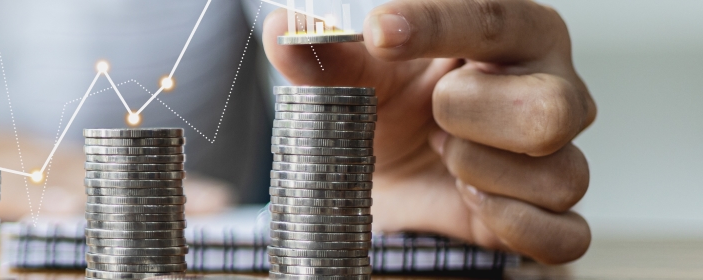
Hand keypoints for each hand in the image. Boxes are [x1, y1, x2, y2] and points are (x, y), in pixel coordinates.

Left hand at [261, 0, 594, 263]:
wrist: (388, 178)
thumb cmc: (385, 108)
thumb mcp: (347, 77)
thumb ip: (320, 51)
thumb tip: (282, 27)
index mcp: (512, 34)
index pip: (493, 17)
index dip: (436, 24)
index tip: (379, 31)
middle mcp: (554, 88)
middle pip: (550, 108)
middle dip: (469, 116)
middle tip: (432, 116)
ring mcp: (561, 154)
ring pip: (555, 175)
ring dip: (475, 171)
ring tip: (443, 155)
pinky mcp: (555, 216)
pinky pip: (562, 235)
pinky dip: (507, 222)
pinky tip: (469, 198)